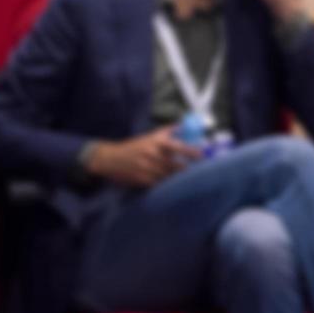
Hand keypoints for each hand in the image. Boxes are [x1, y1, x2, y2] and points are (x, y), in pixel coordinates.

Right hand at [84, 126, 199, 187]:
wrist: (111, 159)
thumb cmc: (134, 146)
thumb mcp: (150, 136)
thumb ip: (168, 131)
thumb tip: (184, 126)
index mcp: (157, 143)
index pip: (179, 147)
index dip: (192, 152)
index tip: (203, 156)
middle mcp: (153, 155)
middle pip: (177, 166)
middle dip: (188, 170)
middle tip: (200, 172)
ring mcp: (148, 169)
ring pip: (169, 177)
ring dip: (179, 179)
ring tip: (189, 180)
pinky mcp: (143, 180)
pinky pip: (160, 184)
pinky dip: (167, 185)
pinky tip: (174, 186)